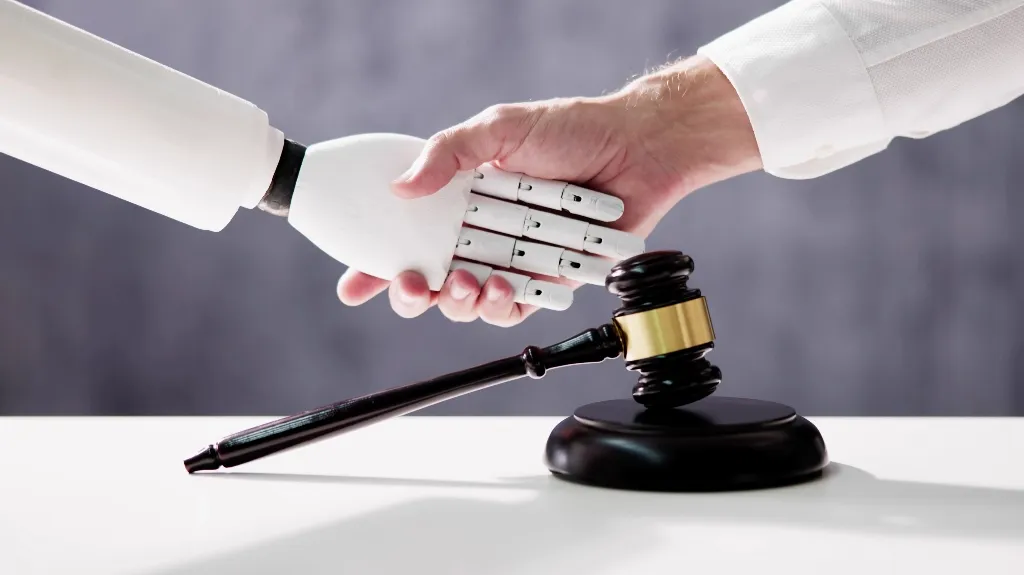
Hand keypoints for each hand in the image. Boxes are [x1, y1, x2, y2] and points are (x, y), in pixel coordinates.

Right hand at [338, 55, 761, 325]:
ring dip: (457, 301)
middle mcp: (482, 232)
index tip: (353, 286)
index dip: (376, 264)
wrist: (638, 147)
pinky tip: (502, 289)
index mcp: (460, 199)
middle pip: (430, 278)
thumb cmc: (571, 129)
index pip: (407, 236)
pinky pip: (516, 307)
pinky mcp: (547, 278)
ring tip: (467, 282)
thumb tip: (402, 188)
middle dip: (412, 293)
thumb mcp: (499, 128)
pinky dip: (504, 305)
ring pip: (468, 300)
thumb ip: (448, 153)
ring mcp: (512, 257)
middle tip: (413, 286)